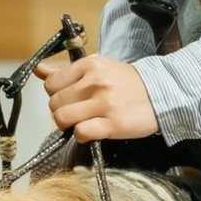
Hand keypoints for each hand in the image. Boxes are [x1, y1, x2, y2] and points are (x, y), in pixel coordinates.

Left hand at [38, 50, 155, 143]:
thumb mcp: (97, 67)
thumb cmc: (127, 82)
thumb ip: (66, 71)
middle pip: (54, 104)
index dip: (57, 95)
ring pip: (62, 119)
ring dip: (70, 125)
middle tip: (79, 113)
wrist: (162, 93)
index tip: (70, 99)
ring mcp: (103, 103)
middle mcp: (94, 82)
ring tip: (84, 122)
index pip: (51, 84)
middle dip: (62, 112)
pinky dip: (82, 136)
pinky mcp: (113, 123)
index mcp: (89, 65)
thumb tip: (38, 70)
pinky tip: (93, 131)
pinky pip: (81, 133)